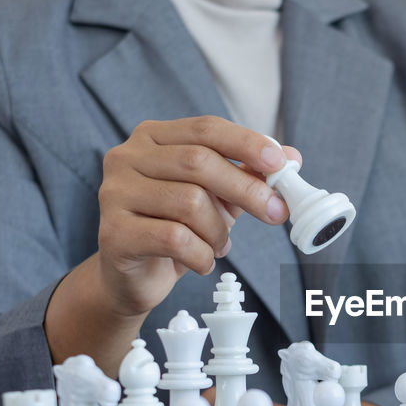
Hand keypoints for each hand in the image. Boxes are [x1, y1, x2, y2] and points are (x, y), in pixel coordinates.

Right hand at [96, 116, 299, 315]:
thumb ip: (248, 173)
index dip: (246, 143)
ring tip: (219, 246)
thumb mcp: (217, 196)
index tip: (281, 164)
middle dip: (246, 189)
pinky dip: (200, 255)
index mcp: (153, 137)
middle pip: (199, 162)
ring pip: (189, 202)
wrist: (131, 277)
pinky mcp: (113, 232)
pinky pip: (174, 239)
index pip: (205, 128)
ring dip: (218, 231)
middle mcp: (127, 157)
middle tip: (276, 213)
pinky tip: (201, 262)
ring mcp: (114, 193)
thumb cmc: (176, 227)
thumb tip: (292, 157)